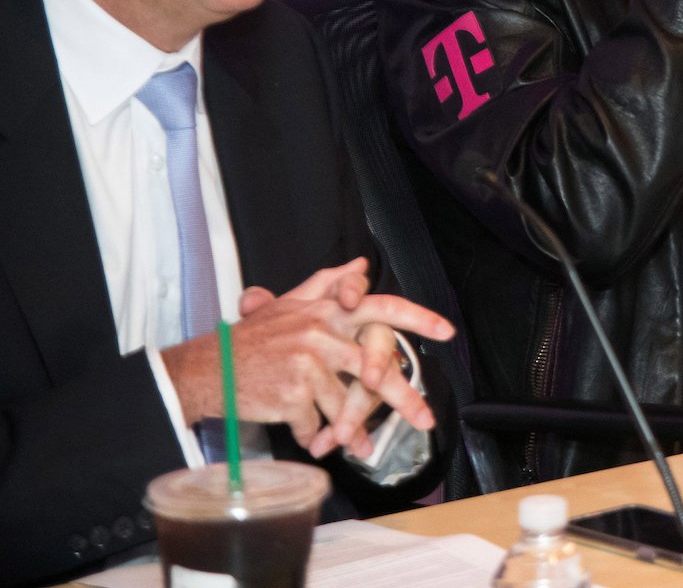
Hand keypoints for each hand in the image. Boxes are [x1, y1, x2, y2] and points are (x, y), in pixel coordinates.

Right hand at [160, 258, 454, 460]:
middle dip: (404, 399)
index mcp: (326, 311)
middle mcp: (323, 333)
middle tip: (425, 419)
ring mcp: (309, 364)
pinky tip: (312, 441)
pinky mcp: (294, 394)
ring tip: (361, 447)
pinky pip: (316, 423)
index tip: (447, 332)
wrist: (206, 369)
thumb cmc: (251, 339)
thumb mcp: (288, 303)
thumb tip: (360, 263)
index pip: (382, 307)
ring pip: (346, 405)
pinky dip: (314, 435)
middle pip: (376, 370)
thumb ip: (327, 282)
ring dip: (352, 432)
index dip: (418, 318)